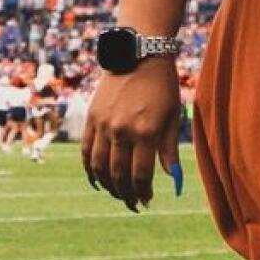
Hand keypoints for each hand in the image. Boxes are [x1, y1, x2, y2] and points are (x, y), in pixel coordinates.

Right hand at [82, 59, 181, 210]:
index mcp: (146, 132)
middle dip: (126, 194)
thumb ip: (170, 149)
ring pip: (99, 167)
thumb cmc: (162, 87)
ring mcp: (103, 125)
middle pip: (119, 174)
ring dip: (108, 186)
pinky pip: (86, 151)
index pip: (140, 175)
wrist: (138, 55)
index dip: (143, 192)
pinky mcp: (91, 118)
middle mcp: (122, 131)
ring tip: (118, 194)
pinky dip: (89, 169)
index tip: (148, 201)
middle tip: (134, 204)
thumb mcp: (173, 116)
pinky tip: (97, 181)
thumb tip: (173, 179)